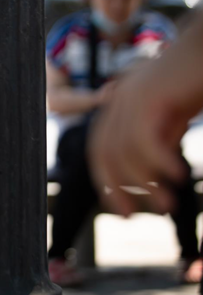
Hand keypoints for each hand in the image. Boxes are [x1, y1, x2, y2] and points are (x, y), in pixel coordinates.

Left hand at [88, 68, 190, 216]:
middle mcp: (118, 100)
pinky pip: (144, 140)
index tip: (123, 210)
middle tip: (133, 216)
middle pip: (104, 153)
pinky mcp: (149, 97)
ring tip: (166, 204)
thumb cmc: (195, 78)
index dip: (107, 182)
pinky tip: (178, 176)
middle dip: (115, 187)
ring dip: (145, 183)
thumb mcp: (172, 114)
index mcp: (119, 105)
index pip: (101, 150)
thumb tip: (152, 172)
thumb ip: (158, 136)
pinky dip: (158, 162)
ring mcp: (131, 97)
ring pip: (125, 151)